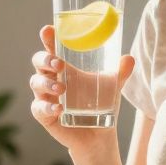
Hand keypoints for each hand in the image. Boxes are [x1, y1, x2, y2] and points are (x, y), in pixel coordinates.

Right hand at [29, 24, 133, 154]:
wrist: (99, 134)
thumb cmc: (101, 104)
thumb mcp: (112, 87)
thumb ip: (120, 73)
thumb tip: (129, 58)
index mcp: (64, 67)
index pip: (52, 48)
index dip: (48, 39)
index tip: (48, 30)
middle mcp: (51, 78)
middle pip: (38, 62)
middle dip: (45, 60)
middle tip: (59, 64)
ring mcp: (45, 96)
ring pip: (36, 83)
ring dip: (47, 83)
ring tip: (61, 88)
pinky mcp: (44, 115)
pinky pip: (39, 108)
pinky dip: (47, 106)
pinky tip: (58, 108)